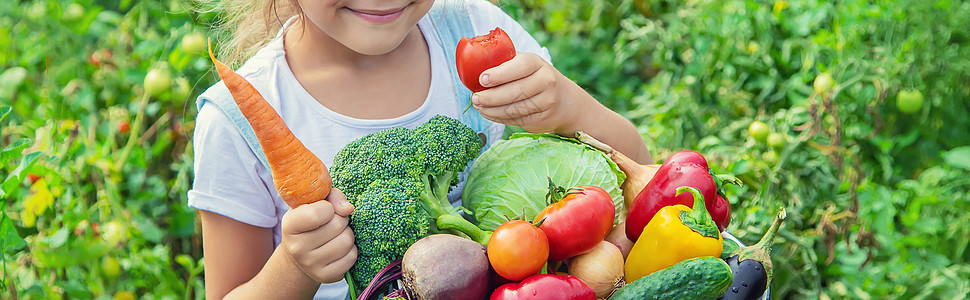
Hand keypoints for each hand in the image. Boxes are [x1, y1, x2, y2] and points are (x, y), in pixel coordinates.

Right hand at [281, 188, 356, 283]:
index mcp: (290, 225)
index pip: (320, 212)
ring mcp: (310, 265)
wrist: (302, 252)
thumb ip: (332, 197)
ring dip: (347, 234)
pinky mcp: (325, 276)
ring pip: (347, 241)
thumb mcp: (316, 202)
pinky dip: (350, 250)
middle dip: (341, 219)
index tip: (324, 210)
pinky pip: (351, 257)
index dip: (329, 207)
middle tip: (332, 223)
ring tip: (336, 235)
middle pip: (338, 225)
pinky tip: (339, 248)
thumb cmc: (311, 221)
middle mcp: (297, 248)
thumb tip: (348, 209)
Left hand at [470, 52, 584, 134]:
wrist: (565, 101)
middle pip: (515, 91)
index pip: (520, 66)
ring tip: (478, 106)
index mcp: (538, 63)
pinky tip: (489, 113)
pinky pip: (516, 120)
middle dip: (491, 97)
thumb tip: (474, 61)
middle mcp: (546, 82)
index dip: (500, 74)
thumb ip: (506, 61)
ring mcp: (547, 102)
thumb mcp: (527, 64)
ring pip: (514, 109)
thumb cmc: (536, 78)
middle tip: (475, 98)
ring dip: (492, 110)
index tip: (482, 79)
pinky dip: (499, 118)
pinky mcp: (543, 120)